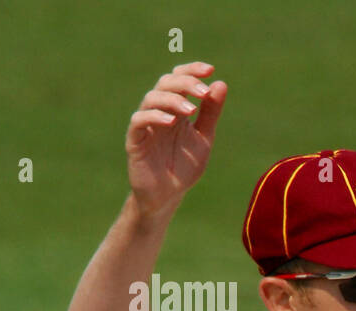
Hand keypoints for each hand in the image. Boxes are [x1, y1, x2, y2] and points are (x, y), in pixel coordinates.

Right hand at [126, 62, 227, 217]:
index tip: (210, 70)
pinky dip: (154, 117)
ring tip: (192, 109)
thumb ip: (211, 113)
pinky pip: (139, 121)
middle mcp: (159, 112)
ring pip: (151, 99)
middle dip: (185, 83)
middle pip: (165, 83)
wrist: (169, 196)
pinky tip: (171, 121)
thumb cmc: (184, 166)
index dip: (192, 70)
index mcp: (176, 109)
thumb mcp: (204, 138)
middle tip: (204, 92)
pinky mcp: (135, 140)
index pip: (179, 79)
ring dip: (172, 100)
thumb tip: (220, 84)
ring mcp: (146, 125)